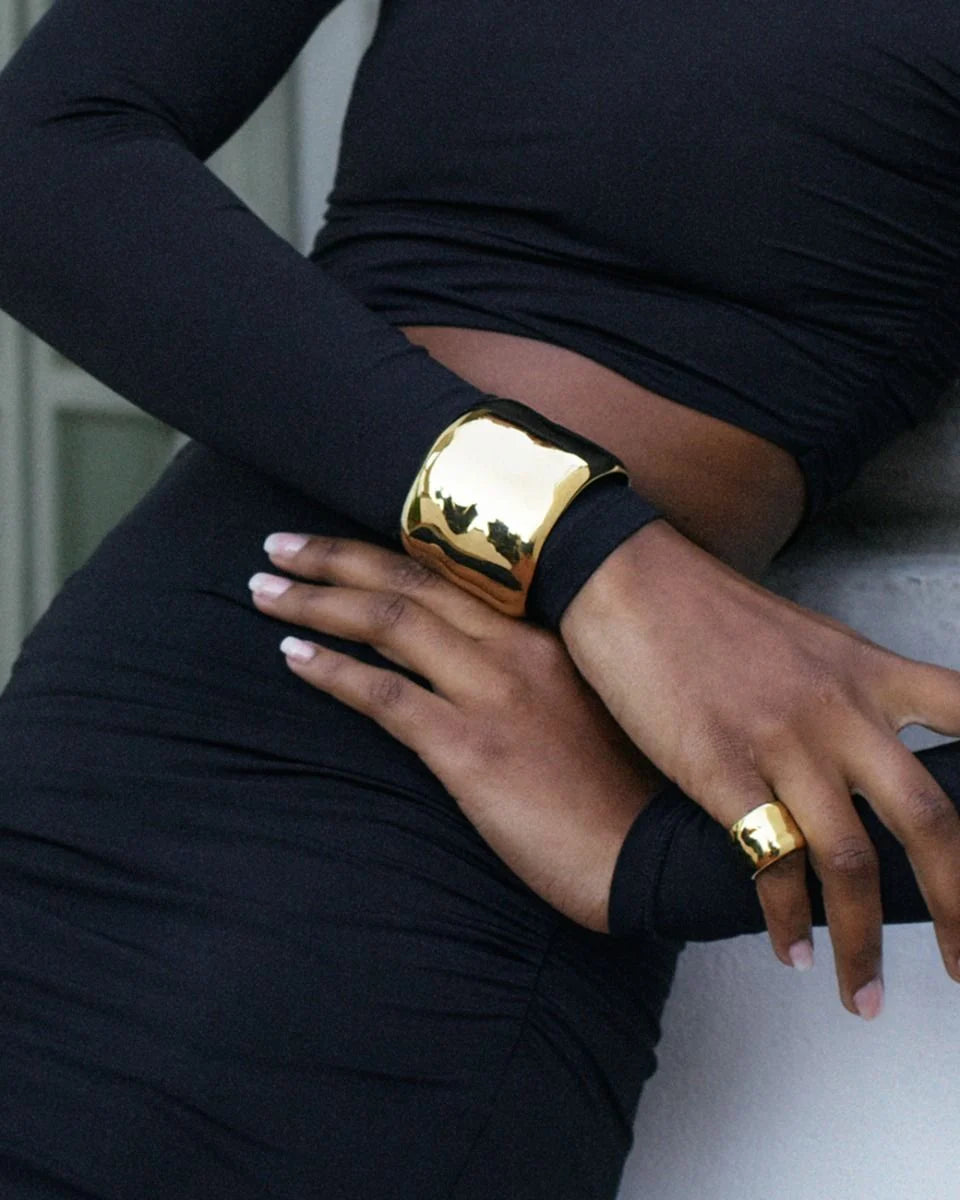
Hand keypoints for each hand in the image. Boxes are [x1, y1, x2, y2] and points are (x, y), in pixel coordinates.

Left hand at [249, 534, 664, 932]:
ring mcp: (496, 692)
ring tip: (263, 589)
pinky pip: (387, 695)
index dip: (391, 547)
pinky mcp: (473, 748)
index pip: (457, 571)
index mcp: (552, 633)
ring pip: (389, 621)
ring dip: (317, 602)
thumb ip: (543, 673)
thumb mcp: (596, 708)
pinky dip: (333, 671)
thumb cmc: (635, 793)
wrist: (662, 860)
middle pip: (411, 578)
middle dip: (335, 557)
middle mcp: (520, 646)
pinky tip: (293, 658)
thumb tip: (484, 666)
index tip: (344, 540)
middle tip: (278, 543)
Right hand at [561, 519, 959, 1017]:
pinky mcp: (720, 769)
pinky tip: (791, 948)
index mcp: (869, 671)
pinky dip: (786, 920)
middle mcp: (842, 710)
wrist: (629, 582)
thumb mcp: (807, 640)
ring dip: (865, 943)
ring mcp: (783, 742)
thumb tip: (874, 756)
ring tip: (863, 993)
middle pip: (932, 821)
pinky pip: (771, 864)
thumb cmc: (709, 610)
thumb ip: (852, 696)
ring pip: (852, 862)